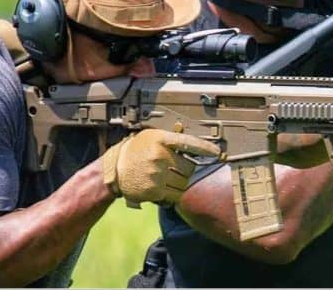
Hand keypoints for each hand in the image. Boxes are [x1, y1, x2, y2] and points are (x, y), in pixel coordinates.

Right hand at [101, 129, 221, 204]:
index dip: (205, 148)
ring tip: (168, 178)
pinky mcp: (154, 191)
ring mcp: (157, 175)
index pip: (188, 143)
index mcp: (161, 140)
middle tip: (178, 169)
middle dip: (187, 170)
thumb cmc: (136, 150)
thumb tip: (194, 143)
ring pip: (184, 183)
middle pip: (189, 167)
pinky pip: (174, 195)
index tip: (217, 152)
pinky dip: (172, 194)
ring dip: (180, 183)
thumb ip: (171, 138)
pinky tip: (162, 187)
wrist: (115, 168)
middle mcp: (160, 156)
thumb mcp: (151, 137)